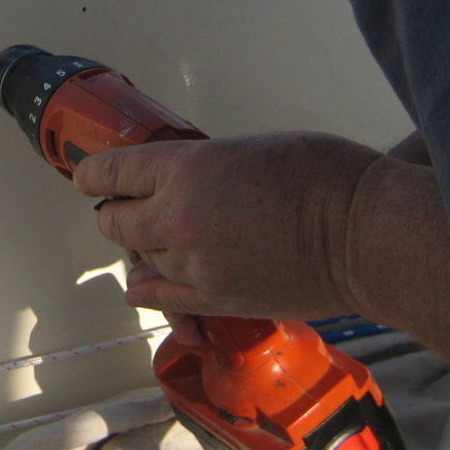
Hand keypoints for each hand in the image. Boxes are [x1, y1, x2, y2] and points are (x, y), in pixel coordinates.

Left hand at [72, 133, 379, 337]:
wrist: (363, 236)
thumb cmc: (324, 178)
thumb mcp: (249, 150)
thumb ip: (204, 169)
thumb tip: (186, 186)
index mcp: (185, 168)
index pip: (113, 172)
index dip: (94, 175)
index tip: (86, 178)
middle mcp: (176, 217)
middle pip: (116, 221)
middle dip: (115, 213)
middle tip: (121, 208)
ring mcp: (192, 263)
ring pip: (139, 258)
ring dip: (140, 249)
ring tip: (148, 242)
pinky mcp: (214, 299)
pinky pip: (160, 297)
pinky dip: (149, 287)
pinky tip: (144, 284)